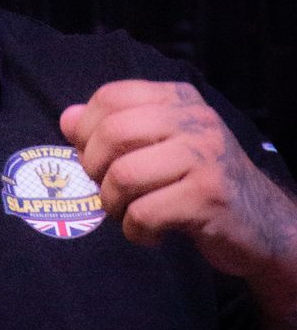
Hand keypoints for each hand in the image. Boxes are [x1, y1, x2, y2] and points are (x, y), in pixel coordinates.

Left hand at [61, 77, 296, 279]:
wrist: (262, 224)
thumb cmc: (199, 183)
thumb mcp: (162, 145)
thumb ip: (116, 127)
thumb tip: (66, 119)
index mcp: (179, 99)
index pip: (111, 96)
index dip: (87, 130)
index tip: (92, 157)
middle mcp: (194, 120)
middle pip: (112, 133)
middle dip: (95, 170)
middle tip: (107, 191)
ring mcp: (204, 157)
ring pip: (123, 175)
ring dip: (113, 205)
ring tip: (128, 213)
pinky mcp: (208, 197)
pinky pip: (145, 213)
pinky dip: (136, 231)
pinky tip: (151, 233)